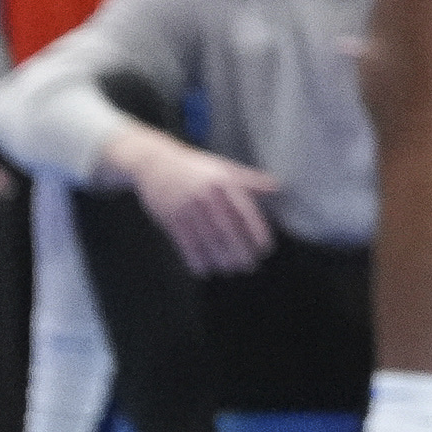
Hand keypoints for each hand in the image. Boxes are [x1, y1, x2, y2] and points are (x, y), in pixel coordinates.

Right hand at [121, 128, 287, 278]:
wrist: (154, 163)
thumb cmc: (194, 167)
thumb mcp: (222, 167)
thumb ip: (249, 180)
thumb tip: (277, 187)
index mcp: (223, 181)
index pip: (244, 210)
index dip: (256, 231)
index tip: (265, 248)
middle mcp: (206, 195)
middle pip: (227, 229)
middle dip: (240, 251)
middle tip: (250, 266)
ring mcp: (187, 208)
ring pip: (207, 240)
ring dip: (220, 259)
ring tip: (230, 269)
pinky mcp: (170, 218)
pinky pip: (185, 244)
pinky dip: (195, 260)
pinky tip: (205, 269)